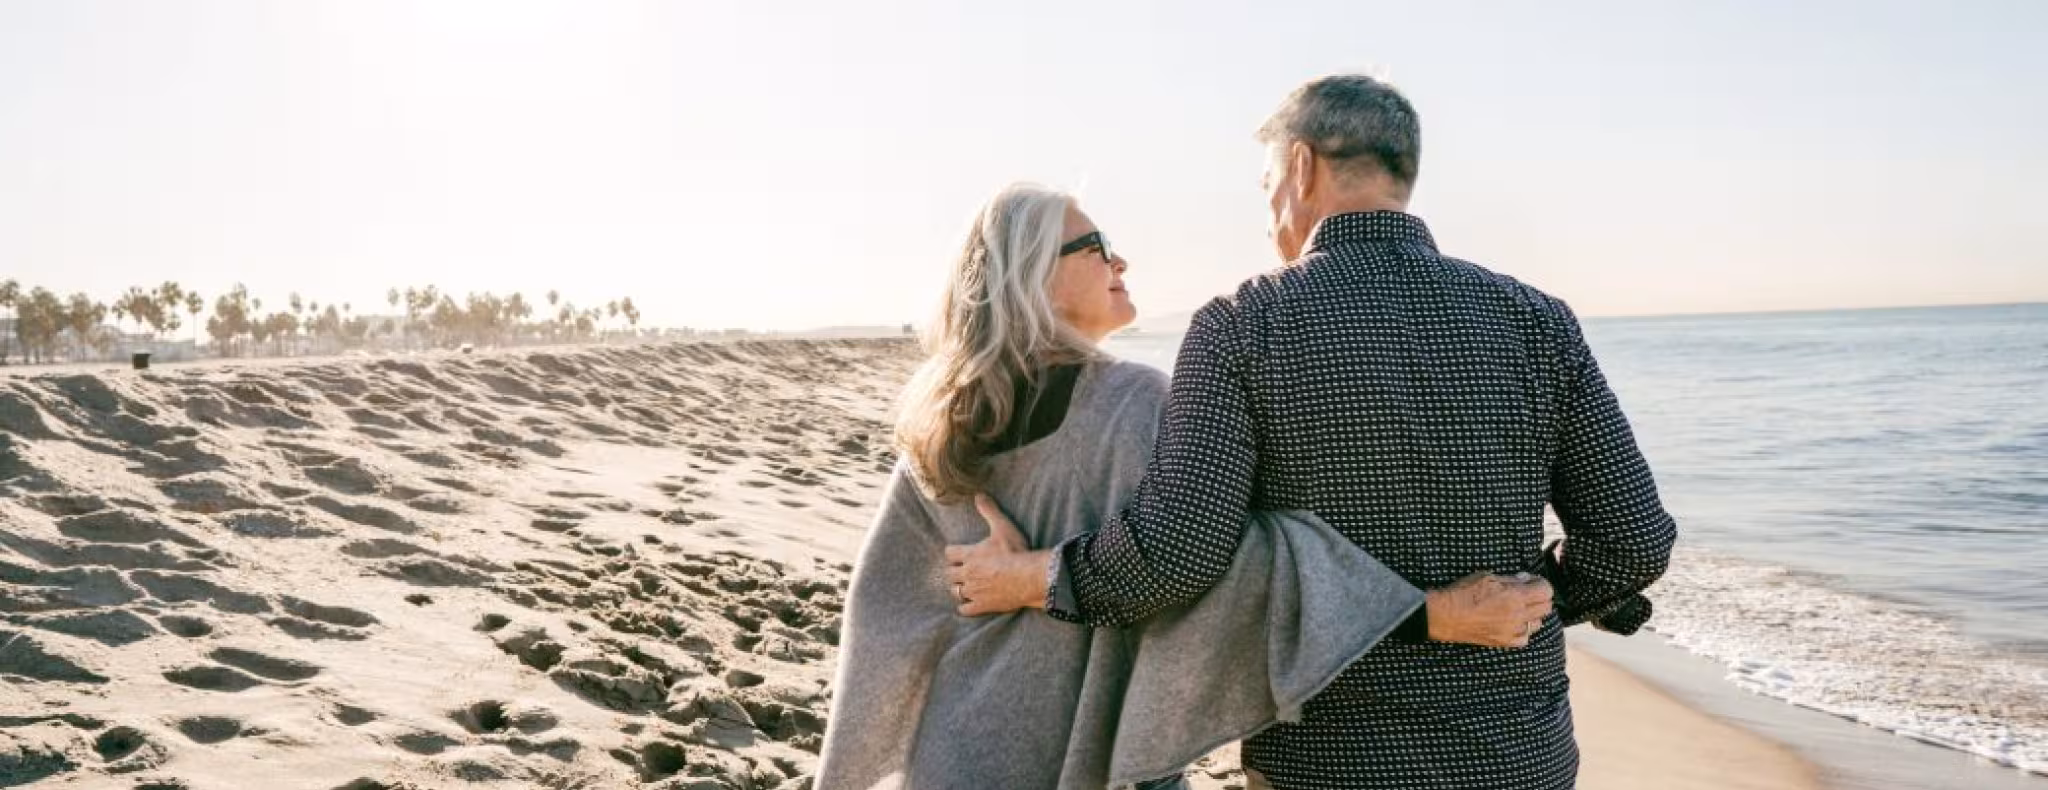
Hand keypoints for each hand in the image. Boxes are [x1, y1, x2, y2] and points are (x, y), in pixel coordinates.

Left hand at [941, 494, 1050, 615]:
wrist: (1028, 577)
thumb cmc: (1016, 551)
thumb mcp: (1003, 527)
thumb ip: (989, 511)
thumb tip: (979, 495)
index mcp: (970, 554)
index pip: (949, 553)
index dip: (953, 552)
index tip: (957, 553)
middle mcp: (967, 573)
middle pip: (949, 573)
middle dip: (954, 571)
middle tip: (961, 570)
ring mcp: (974, 591)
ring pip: (955, 592)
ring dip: (958, 588)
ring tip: (964, 586)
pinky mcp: (982, 605)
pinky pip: (965, 609)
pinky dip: (965, 607)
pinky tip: (969, 605)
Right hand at [1425, 572, 1554, 647]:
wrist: (1446, 616)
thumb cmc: (1463, 593)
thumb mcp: (1487, 577)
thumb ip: (1510, 579)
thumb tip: (1525, 579)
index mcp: (1515, 596)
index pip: (1545, 591)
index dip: (1541, 583)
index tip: (1533, 581)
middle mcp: (1518, 615)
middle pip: (1546, 607)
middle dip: (1540, 597)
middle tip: (1528, 592)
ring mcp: (1512, 631)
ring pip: (1537, 623)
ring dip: (1532, 614)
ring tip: (1520, 608)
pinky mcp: (1505, 642)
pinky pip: (1525, 638)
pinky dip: (1523, 630)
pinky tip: (1513, 624)